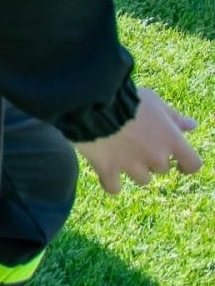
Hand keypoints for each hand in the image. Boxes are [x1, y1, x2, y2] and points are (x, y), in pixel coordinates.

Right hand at [74, 88, 201, 193]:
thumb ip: (173, 116)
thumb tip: (192, 126)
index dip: (185, 164)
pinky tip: (105, 170)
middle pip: (162, 169)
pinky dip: (111, 182)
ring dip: (134, 169)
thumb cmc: (127, 98)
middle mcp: (156, 157)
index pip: (192, 164)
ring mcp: (132, 166)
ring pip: (142, 179)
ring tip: (119, 151)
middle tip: (136, 141)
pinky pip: (114, 187)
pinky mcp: (108, 170)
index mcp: (171, 140)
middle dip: (151, 158)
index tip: (178, 161)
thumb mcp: (154, 101)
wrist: (93, 102)